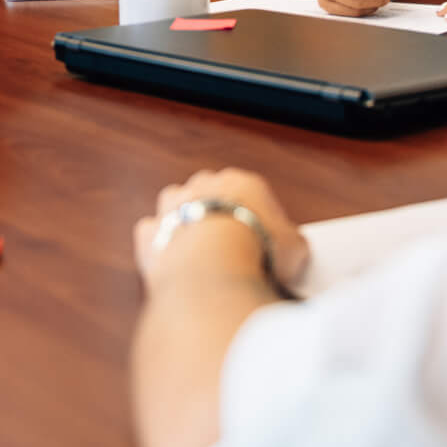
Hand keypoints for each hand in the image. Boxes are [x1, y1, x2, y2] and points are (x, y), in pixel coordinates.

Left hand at [132, 168, 307, 293]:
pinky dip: (160, 246)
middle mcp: (203, 186)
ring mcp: (173, 206)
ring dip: (186, 225)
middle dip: (220, 216)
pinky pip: (153, 234)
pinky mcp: (151, 232)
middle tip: (235, 247)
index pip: (251, 193)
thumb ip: (292, 243)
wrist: (214, 266)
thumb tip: (292, 250)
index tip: (264, 240)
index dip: (258, 219)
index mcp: (241, 181)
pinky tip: (174, 263)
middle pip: (212, 195)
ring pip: (177, 206)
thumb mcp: (295, 249)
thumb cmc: (256, 250)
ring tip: (203, 255)